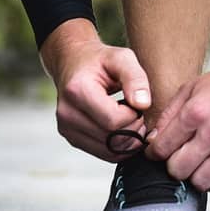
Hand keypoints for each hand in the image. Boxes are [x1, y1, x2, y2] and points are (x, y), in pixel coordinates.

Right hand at [41, 18, 152, 161]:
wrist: (74, 63)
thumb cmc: (101, 59)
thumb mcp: (122, 58)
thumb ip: (135, 78)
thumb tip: (143, 104)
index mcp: (77, 90)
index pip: (113, 120)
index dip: (134, 116)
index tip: (139, 103)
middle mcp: (67, 113)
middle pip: (111, 138)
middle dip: (133, 129)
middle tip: (140, 113)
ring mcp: (66, 128)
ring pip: (107, 150)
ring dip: (127, 140)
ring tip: (132, 119)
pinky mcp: (71, 137)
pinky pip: (102, 153)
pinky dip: (118, 146)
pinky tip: (124, 128)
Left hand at [146, 60, 209, 192]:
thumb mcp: (194, 86)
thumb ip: (170, 113)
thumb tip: (154, 139)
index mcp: (196, 112)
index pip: (161, 148)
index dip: (154, 153)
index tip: (158, 152)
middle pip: (178, 170)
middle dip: (173, 165)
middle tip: (179, 157)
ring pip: (200, 182)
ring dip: (194, 176)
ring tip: (198, 164)